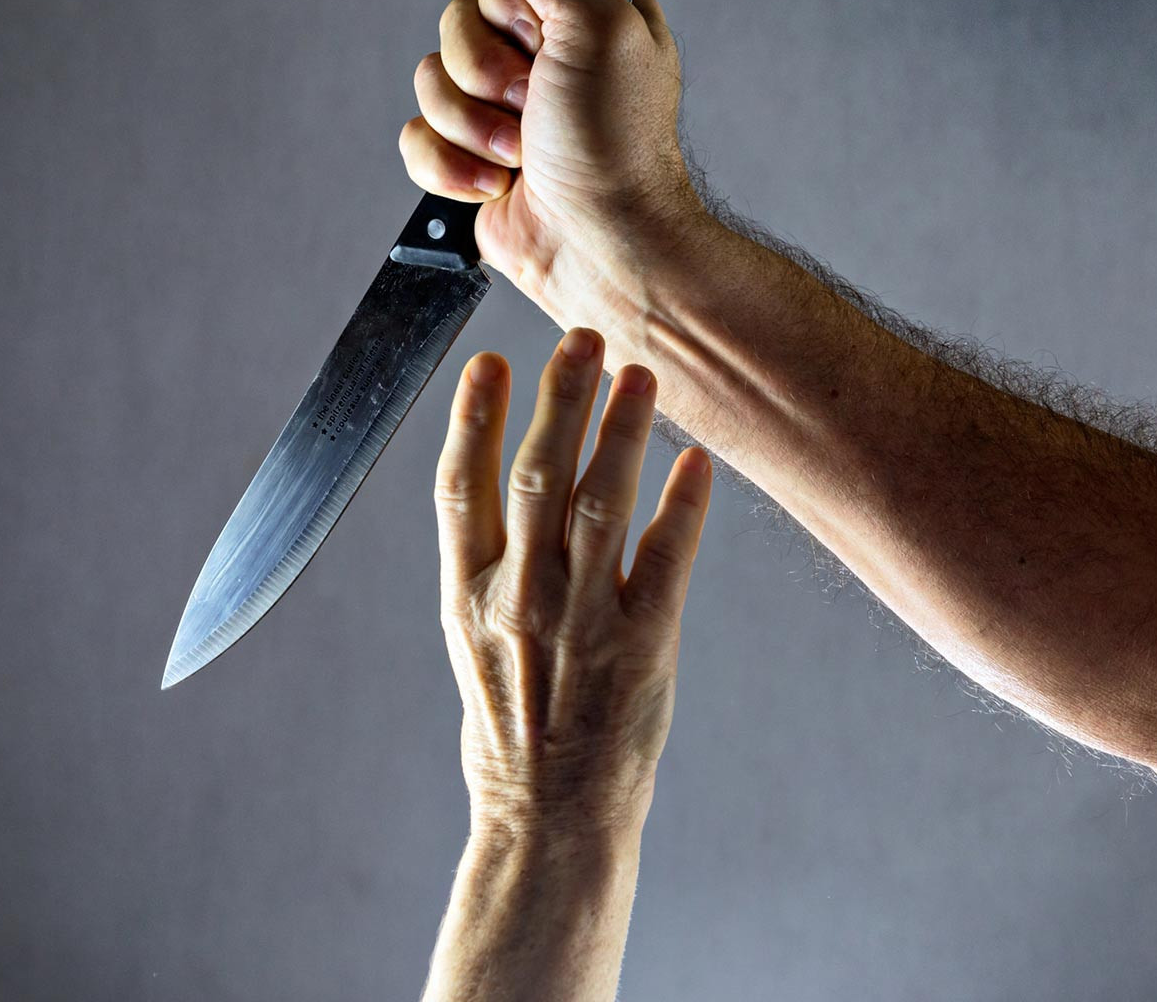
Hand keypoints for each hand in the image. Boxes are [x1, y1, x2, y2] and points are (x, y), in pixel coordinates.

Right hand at [400, 0, 712, 326]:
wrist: (600, 249)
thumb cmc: (616, 151)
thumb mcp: (601, 28)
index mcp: (580, 16)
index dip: (510, 12)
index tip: (543, 45)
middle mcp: (541, 58)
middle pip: (455, 25)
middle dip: (488, 77)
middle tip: (535, 108)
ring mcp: (501, 111)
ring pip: (428, 82)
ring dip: (471, 128)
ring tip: (520, 156)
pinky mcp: (469, 160)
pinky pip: (415, 139)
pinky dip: (449, 168)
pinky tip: (494, 185)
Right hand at [435, 329, 712, 838]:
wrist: (549, 819)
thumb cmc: (510, 730)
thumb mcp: (470, 643)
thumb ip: (488, 565)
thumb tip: (501, 479)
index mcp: (466, 599)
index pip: (460, 490)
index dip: (472, 420)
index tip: (488, 361)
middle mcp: (520, 601)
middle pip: (536, 478)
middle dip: (559, 400)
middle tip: (580, 337)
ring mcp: (582, 623)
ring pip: (602, 504)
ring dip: (622, 432)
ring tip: (639, 373)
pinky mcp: (644, 647)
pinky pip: (668, 559)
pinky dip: (683, 505)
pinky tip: (696, 461)